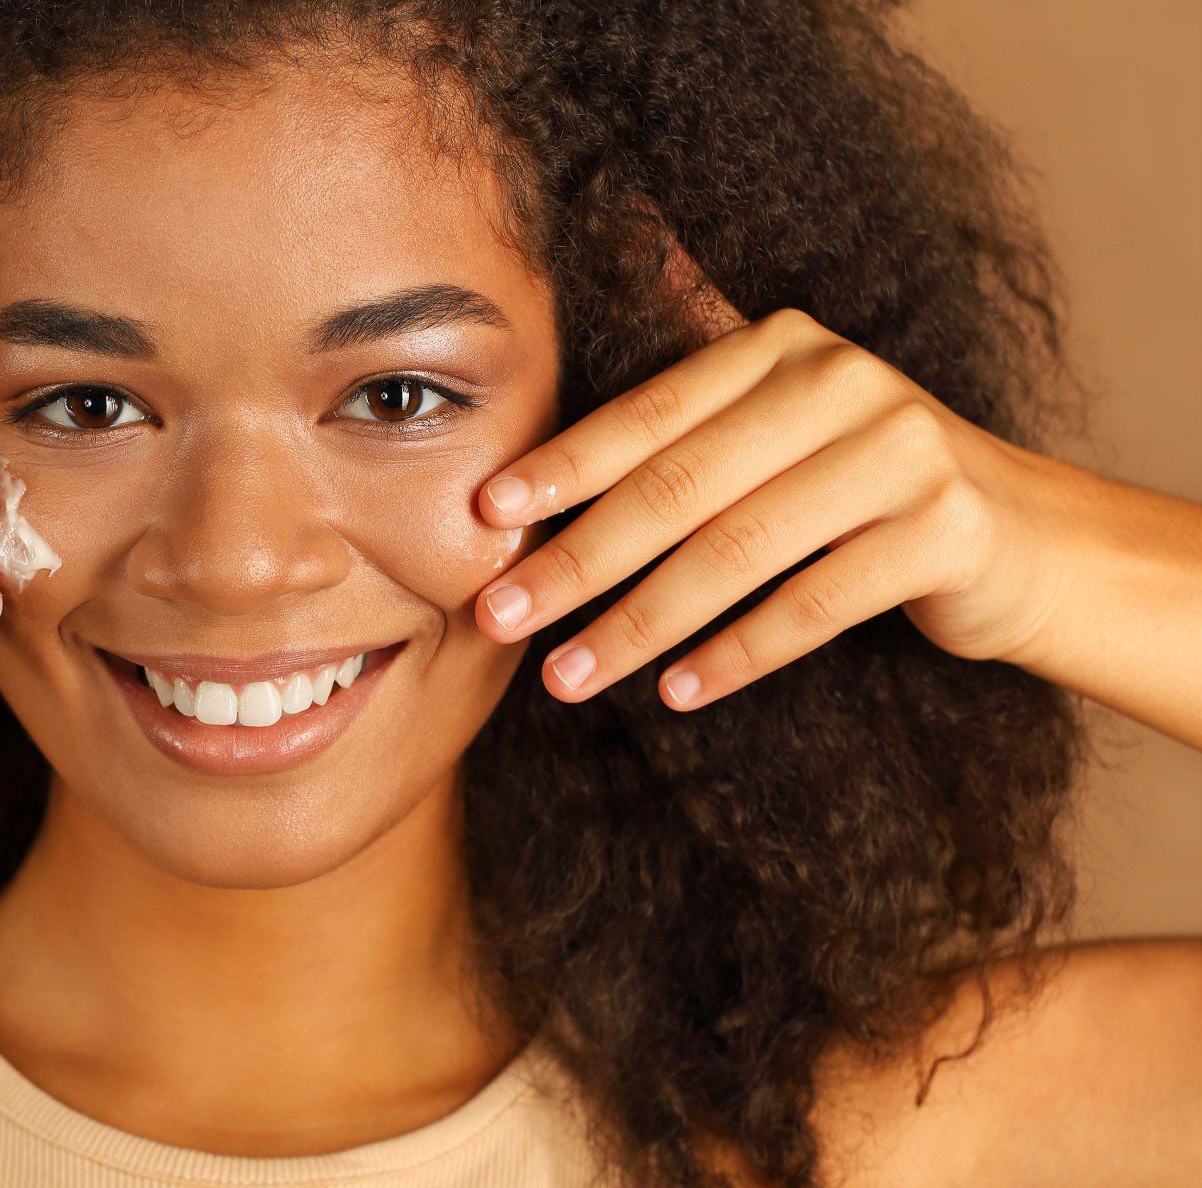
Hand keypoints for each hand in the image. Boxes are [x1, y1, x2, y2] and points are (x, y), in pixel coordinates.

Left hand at [472, 240, 1065, 709]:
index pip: (649, 411)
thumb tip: (627, 227)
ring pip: (736, 553)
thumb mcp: (786, 404)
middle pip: (679, 487)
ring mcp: (900, 453)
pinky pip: (814, 604)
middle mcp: (842, 383)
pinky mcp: (943, 532)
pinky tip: (676, 692)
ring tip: (566, 679)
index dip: (563, 465)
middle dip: (577, 560)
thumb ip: (701, 353)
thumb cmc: (862, 477)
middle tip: (499, 619)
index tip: (483, 518)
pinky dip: (737, 653)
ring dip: (639, 624)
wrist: (1022, 537)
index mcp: (782, 347)